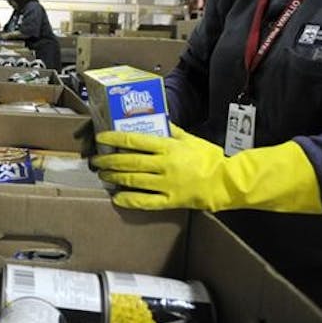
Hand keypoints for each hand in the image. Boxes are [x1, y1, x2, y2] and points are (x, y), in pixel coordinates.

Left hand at [92, 124, 321, 212]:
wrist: (226, 182)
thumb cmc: (209, 157)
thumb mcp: (190, 138)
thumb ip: (172, 130)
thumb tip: (156, 120)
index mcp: (168, 147)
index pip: (134, 141)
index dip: (114, 139)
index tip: (100, 138)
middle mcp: (163, 165)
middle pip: (128, 162)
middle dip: (108, 161)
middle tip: (95, 160)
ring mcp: (166, 184)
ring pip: (133, 180)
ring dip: (114, 178)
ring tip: (102, 175)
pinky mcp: (170, 201)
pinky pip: (145, 201)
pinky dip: (129, 200)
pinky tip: (116, 198)